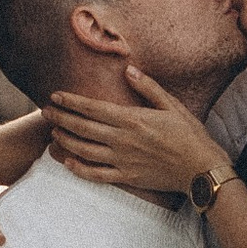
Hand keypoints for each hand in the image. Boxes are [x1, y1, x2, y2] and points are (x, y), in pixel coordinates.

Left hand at [47, 69, 222, 199]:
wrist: (201, 169)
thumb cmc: (190, 135)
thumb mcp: (172, 105)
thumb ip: (148, 88)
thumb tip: (128, 70)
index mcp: (132, 119)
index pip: (93, 108)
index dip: (71, 101)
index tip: (55, 95)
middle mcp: (123, 140)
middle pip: (82, 128)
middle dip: (61, 118)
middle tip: (45, 111)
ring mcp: (123, 161)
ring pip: (84, 151)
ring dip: (65, 140)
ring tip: (54, 132)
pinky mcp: (127, 177)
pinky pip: (96, 175)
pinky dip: (79, 169)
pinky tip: (68, 162)